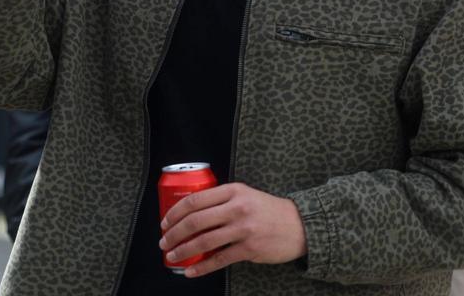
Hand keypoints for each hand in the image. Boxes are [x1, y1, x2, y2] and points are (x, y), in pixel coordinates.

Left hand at [159, 183, 306, 276]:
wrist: (299, 225)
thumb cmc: (268, 210)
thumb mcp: (245, 194)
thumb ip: (222, 199)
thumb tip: (192, 212)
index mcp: (233, 191)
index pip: (195, 200)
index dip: (175, 212)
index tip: (165, 222)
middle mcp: (236, 208)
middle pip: (195, 221)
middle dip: (174, 233)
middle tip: (164, 242)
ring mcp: (243, 229)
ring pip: (204, 241)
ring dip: (183, 250)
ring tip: (172, 256)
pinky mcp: (249, 249)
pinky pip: (219, 260)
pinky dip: (201, 267)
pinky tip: (190, 271)